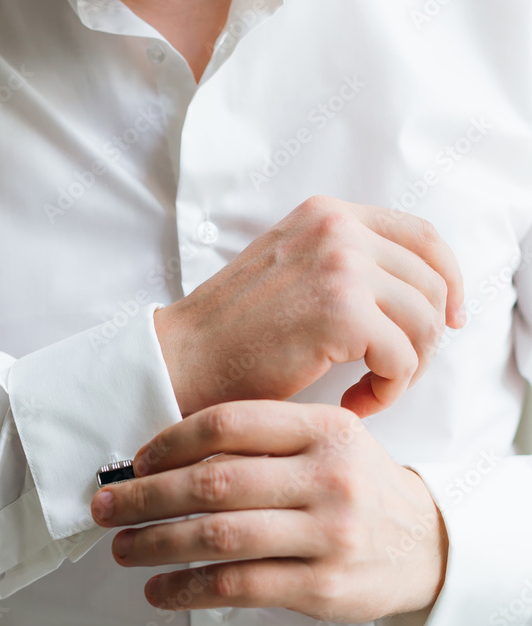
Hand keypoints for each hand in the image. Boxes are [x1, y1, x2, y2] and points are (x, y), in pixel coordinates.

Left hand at [90, 400, 448, 622]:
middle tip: (104, 506)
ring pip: (218, 536)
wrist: (428, 545)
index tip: (134, 461)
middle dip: (144, 496)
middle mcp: (328, 477)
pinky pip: (236, 586)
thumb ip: (267, 441)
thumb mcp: (331, 443)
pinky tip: (158, 590)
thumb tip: (169, 457)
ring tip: (122, 548)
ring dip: (155, 543)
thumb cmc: (360, 489)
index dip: (168, 443)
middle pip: (213, 483)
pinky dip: (186, 589)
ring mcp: (328, 534)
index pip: (227, 424)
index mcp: (324, 429)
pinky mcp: (323, 586)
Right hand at [154, 195, 464, 418]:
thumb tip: (413, 296)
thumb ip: (344, 267)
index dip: (449, 281)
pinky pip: (402, 359)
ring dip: (407, 371)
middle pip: (432, 285)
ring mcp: (342, 267)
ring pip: (425, 324)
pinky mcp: (342, 314)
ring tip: (367, 392)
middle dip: (425, 340)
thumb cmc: (231, 334)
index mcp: (329, 215)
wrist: (181, 359)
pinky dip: (388, 392)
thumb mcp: (290, 272)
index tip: (451, 321)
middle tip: (392, 376)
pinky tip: (354, 403)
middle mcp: (339, 229)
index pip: (423, 237)